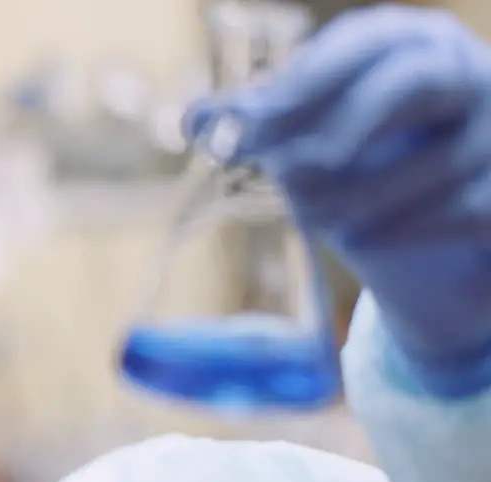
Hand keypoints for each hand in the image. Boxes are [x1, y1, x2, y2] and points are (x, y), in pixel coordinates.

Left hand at [188, 5, 490, 398]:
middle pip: (417, 78)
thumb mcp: (301, 152)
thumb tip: (196, 118)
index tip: (251, 123)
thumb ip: (255, 130)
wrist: (428, 263)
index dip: (309, 80)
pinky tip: (364, 241)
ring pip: (440, 156)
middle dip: (346, 124)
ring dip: (364, 194)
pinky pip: (463, 210)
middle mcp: (470, 75)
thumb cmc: (360, 184)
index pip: (367, 40)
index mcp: (411, 46)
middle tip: (288, 171)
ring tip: (314, 218)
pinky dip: (402, 229)